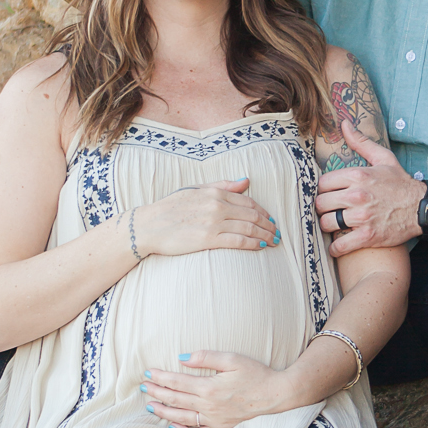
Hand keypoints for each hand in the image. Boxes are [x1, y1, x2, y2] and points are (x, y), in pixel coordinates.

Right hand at [133, 178, 277, 257]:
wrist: (149, 226)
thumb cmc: (171, 208)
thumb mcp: (196, 190)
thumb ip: (222, 186)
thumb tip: (245, 181)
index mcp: (215, 193)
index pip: (248, 202)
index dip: (263, 212)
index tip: (271, 219)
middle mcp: (217, 206)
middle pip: (252, 215)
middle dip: (269, 224)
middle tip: (278, 232)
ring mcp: (213, 222)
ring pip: (249, 228)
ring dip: (265, 235)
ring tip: (274, 240)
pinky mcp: (208, 239)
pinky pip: (238, 241)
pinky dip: (254, 243)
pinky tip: (262, 246)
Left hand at [141, 352, 283, 427]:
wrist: (277, 396)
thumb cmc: (256, 375)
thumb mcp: (232, 359)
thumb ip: (206, 357)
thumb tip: (182, 358)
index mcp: (210, 387)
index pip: (177, 382)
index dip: (160, 377)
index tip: (147, 373)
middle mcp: (209, 406)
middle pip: (175, 400)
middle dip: (156, 393)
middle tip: (142, 388)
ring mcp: (215, 420)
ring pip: (182, 418)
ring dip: (163, 413)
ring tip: (150, 407)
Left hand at [315, 122, 422, 253]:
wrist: (423, 207)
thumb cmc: (401, 183)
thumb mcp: (383, 158)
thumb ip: (361, 142)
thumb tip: (345, 124)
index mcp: (358, 175)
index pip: (322, 183)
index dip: (323, 189)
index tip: (328, 194)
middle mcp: (357, 195)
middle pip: (320, 203)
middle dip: (322, 207)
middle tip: (329, 210)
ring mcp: (362, 217)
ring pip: (326, 223)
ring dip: (327, 226)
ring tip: (333, 225)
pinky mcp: (368, 236)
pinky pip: (340, 245)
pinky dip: (335, 248)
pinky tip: (338, 245)